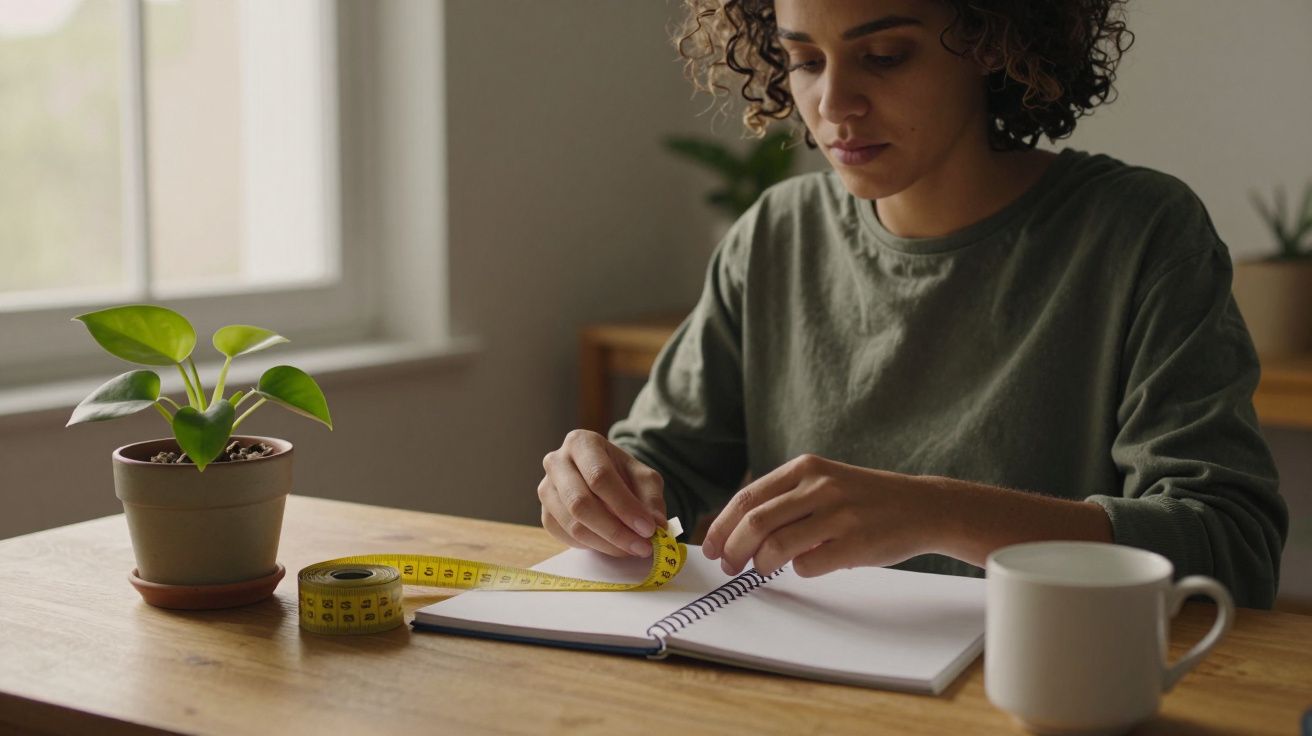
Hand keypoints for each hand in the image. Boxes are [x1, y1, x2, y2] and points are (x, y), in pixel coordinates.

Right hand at [538, 430, 666, 556]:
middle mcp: (556, 462)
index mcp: (581, 443)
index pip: (600, 477)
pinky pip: (567, 537)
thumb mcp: (643, 478)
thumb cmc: (621, 474)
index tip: (647, 528)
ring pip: (574, 525)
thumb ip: (651, 499)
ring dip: (607, 543)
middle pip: (581, 503)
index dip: (625, 505)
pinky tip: (613, 545)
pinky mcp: (545, 514)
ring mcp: (546, 489)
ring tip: (632, 548)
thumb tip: (657, 526)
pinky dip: (593, 546)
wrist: (600, 477)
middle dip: (615, 530)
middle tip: (642, 547)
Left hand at [701, 454, 944, 576]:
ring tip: (760, 570)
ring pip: (776, 546)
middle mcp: (819, 487)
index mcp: (805, 468)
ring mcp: (838, 515)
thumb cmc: (866, 499)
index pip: (748, 497)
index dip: (722, 525)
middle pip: (755, 522)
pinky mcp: (854, 544)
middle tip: (728, 566)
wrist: (923, 506)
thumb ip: (787, 500)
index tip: (710, 546)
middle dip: (732, 549)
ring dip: (760, 564)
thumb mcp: (825, 482)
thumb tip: (738, 532)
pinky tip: (806, 566)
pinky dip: (798, 571)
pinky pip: (808, 565)